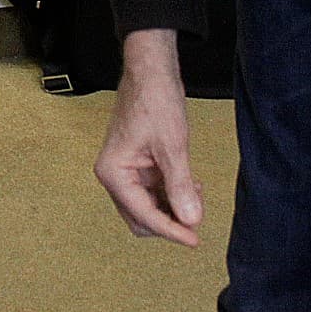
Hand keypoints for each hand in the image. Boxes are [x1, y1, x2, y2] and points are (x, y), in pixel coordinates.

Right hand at [94, 29, 203, 245]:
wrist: (151, 72)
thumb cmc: (155, 102)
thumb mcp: (173, 147)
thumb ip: (181, 187)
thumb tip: (190, 221)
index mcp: (113, 173)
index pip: (143, 215)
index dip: (171, 230)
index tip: (195, 239)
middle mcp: (114, 175)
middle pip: (141, 219)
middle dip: (169, 221)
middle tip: (197, 217)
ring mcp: (125, 171)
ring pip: (149, 206)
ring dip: (172, 208)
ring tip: (197, 196)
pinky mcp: (136, 164)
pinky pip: (153, 191)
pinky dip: (172, 193)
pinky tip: (191, 186)